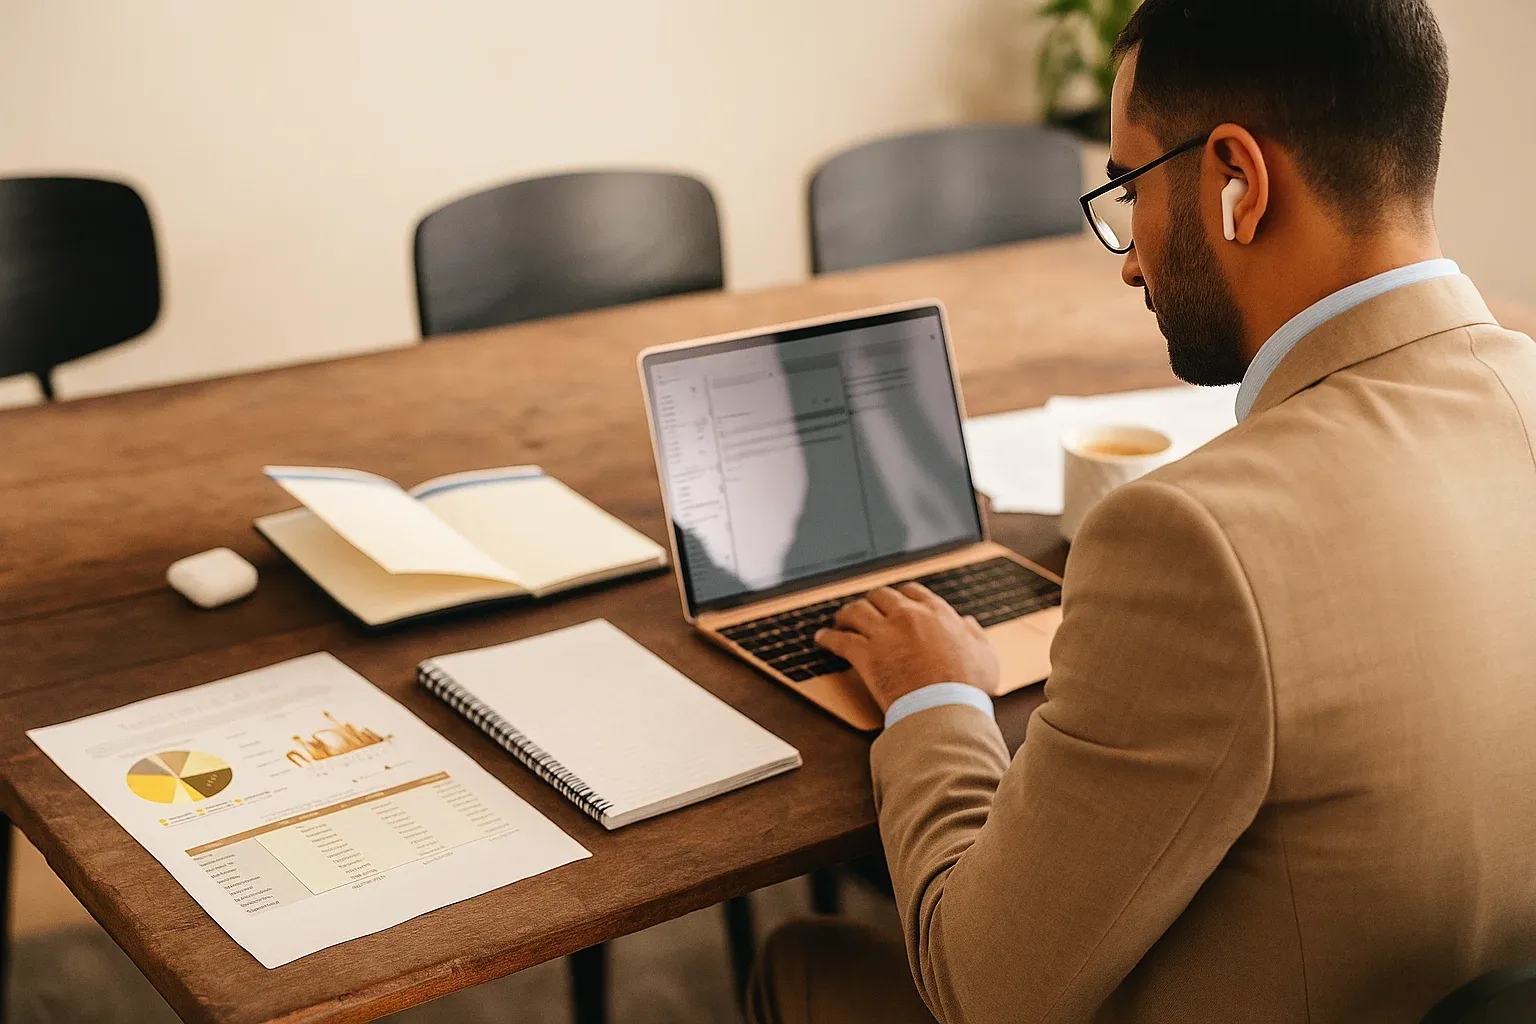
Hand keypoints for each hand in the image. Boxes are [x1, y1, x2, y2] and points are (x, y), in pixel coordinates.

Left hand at [815, 583, 999, 711]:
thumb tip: (966, 622)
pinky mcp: (866, 654)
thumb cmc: (966, 688)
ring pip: (856, 611)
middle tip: (864, 611)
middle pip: (880, 596)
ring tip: (839, 621)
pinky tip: (821, 639)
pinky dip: (828, 637)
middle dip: (871, 601)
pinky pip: (840, 639)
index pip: (912, 591)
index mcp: (937, 613)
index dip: (899, 596)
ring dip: (846, 614)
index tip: (892, 603)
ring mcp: (885, 633)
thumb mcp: (985, 656)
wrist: (944, 709)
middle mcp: (908, 616)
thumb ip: (975, 635)